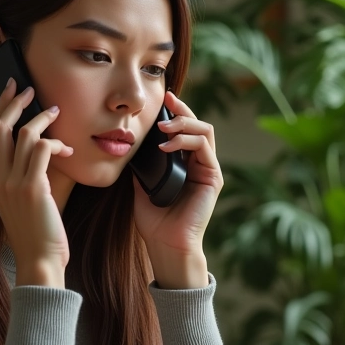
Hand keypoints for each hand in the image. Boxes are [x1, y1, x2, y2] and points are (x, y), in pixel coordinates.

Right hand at [0, 78, 72, 285]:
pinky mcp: (32, 188)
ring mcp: (12, 184)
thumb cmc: (38, 235)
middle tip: (28, 89)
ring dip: (42, 119)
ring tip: (56, 114)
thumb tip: (42, 152)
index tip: (11, 92)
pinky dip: (57, 143)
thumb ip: (26, 178)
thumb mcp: (23, 204)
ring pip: (23, 134)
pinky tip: (69, 151)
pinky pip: (42, 149)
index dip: (1, 110)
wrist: (39, 261)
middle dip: (13, 103)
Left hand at [133, 90, 223, 261]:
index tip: (162, 99)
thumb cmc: (154, 221)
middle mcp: (199, 163)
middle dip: (181, 110)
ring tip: (163, 127)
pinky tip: (167, 147)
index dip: (175, 112)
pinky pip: (204, 149)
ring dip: (184, 123)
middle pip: (197, 124)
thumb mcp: (141, 185)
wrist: (165, 245)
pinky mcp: (213, 178)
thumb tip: (131, 143)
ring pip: (204, 131)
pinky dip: (186, 142)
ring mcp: (208, 169)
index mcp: (184, 163)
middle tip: (165, 105)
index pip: (183, 129)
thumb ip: (142, 165)